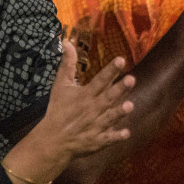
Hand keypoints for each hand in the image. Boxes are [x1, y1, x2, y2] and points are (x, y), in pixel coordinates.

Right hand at [43, 44, 135, 159]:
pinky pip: (107, 139)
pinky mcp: (96, 141)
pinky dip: (116, 137)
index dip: (110, 70)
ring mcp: (94, 126)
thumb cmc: (58, 110)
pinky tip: (126, 133)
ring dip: (119, 113)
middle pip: (107, 98)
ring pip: (109, 118)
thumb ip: (67, 65)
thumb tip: (67, 42)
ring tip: (130, 105)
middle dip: (119, 89)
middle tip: (131, 79)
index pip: (100, 80)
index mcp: (84, 95)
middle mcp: (91, 109)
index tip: (121, 59)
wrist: (52, 140)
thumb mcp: (61, 86)